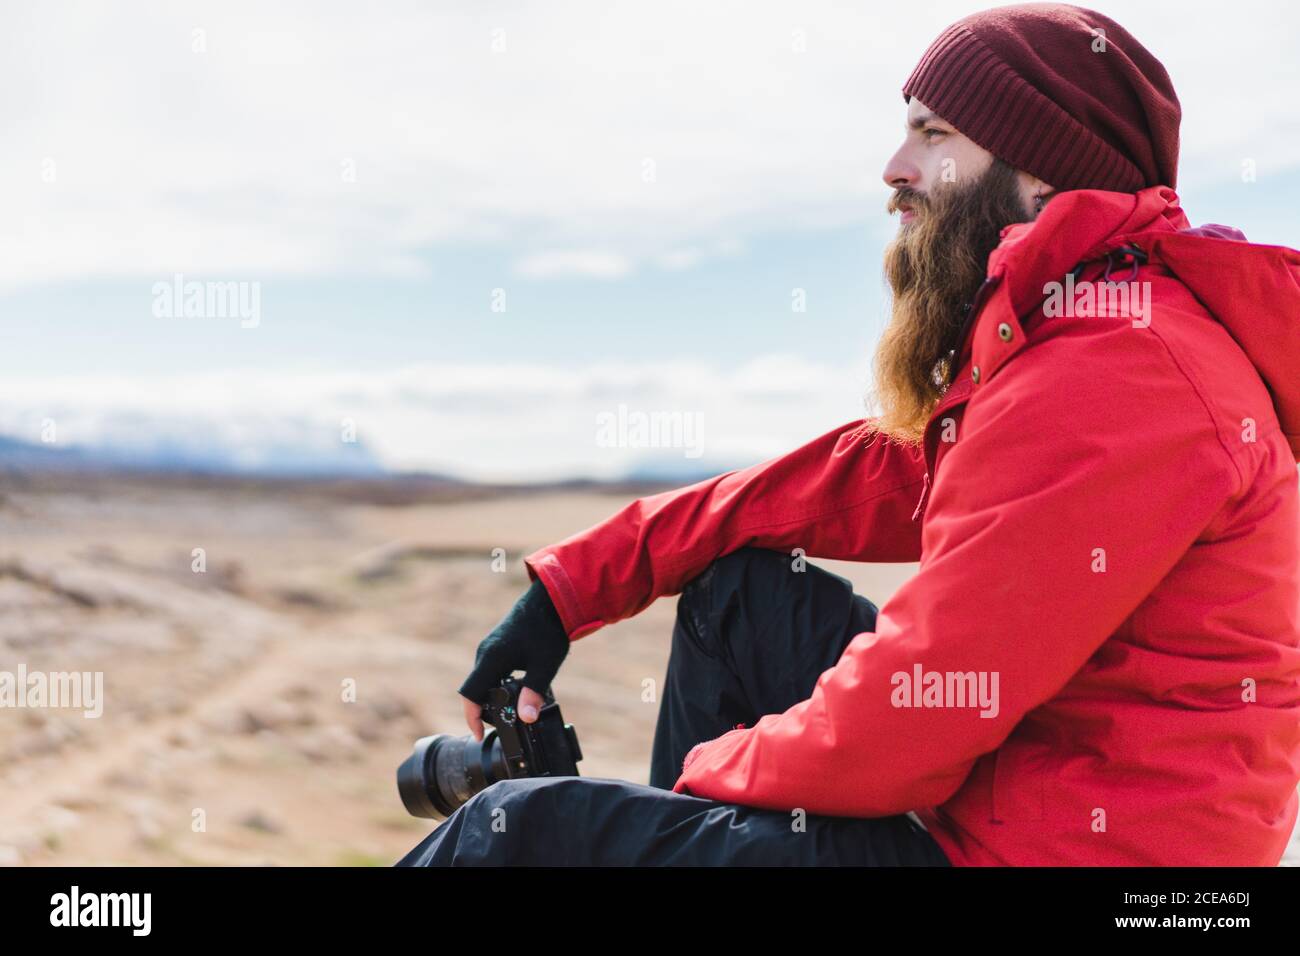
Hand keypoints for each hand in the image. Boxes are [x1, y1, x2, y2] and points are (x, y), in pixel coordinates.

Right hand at [458, 577, 569, 740]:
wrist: (550, 600)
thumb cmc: (547, 630)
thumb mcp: (544, 666)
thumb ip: (534, 692)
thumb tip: (526, 719)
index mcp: (491, 659)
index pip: (470, 695)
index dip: (472, 718)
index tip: (480, 735)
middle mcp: (485, 653)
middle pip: (475, 690)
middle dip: (485, 710)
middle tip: (505, 725)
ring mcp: (489, 647)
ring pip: (483, 680)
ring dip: (492, 697)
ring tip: (512, 710)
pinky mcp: (497, 645)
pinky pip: (489, 671)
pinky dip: (497, 685)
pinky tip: (516, 690)